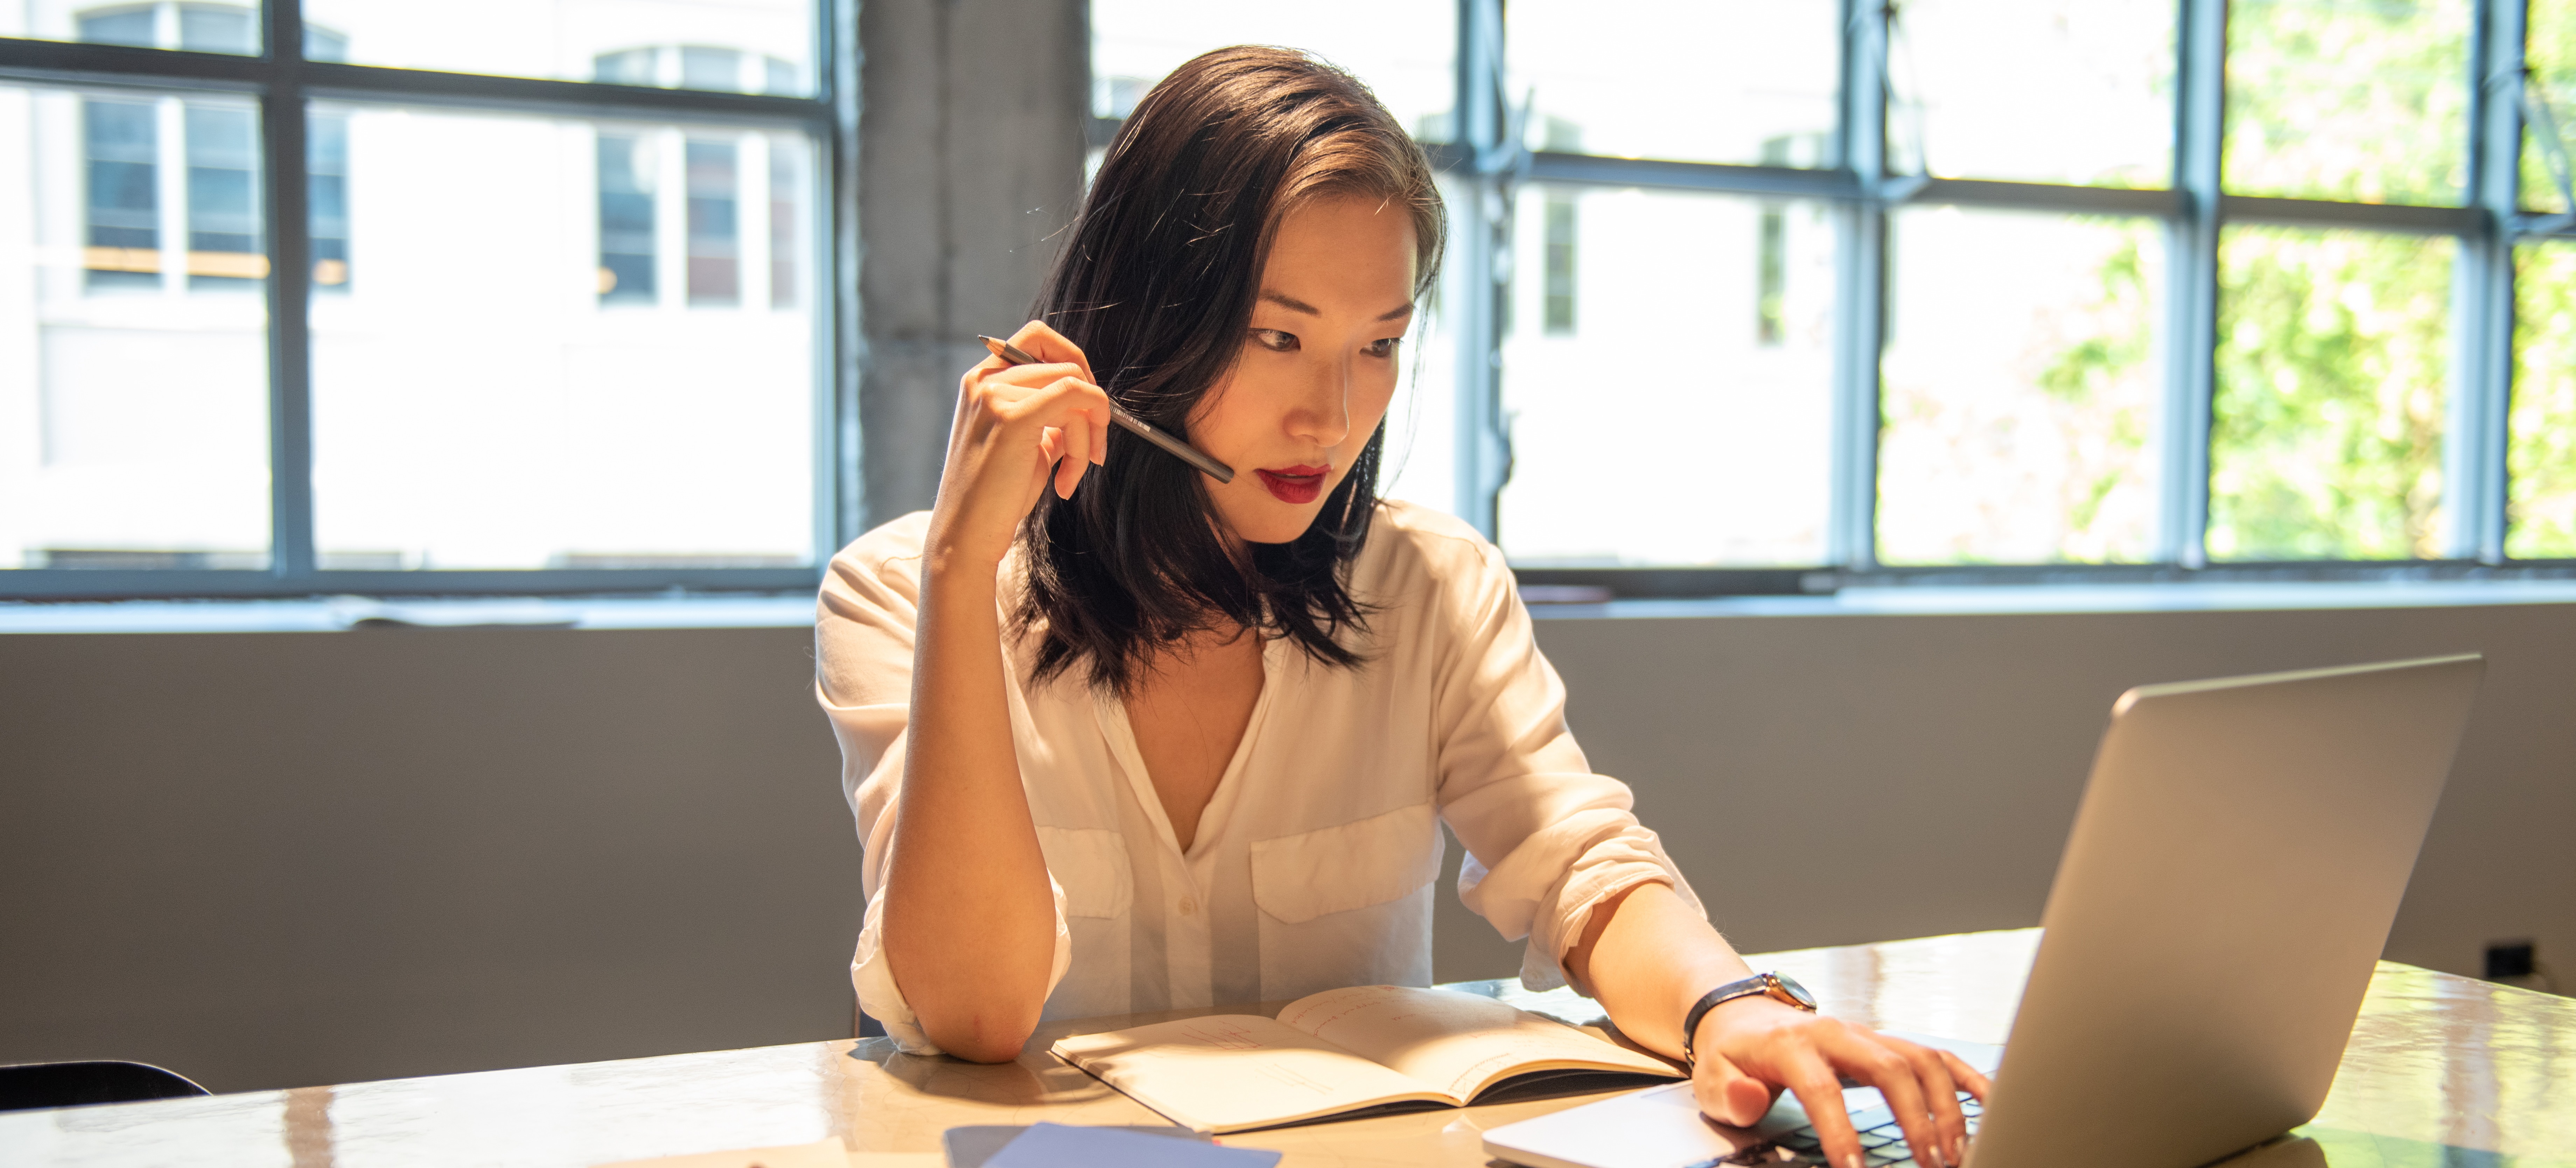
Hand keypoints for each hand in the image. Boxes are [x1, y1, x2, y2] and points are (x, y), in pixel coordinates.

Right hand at [923, 320, 1113, 574]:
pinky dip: (1087, 435)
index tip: (1086, 406)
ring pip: (1075, 386)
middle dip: (1093, 406)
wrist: (966, 536)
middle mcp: (984, 380)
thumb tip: (1090, 402)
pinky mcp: (1012, 417)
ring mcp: (995, 395)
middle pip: (1066, 363)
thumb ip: (1051, 415)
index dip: (1074, 361)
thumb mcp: (1026, 445)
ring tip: (1072, 474)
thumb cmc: (997, 496)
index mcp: (982, 380)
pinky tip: (1067, 477)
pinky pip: (1075, 397)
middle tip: (1092, 448)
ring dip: (1089, 434)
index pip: (1038, 337)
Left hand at [1690, 997, 1989, 1167]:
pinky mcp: (1888, 1043)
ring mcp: (1868, 1035)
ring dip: (1946, 1108)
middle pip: (1891, 1068)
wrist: (1745, 1018)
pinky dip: (1967, 1078)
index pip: (1823, 1088)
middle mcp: (1839, 1033)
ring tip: (1955, 1155)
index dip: (1840, 1131)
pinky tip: (1990, 1105)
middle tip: (1931, 1166)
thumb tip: (1752, 1097)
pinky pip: (1937, 1055)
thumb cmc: (1734, 1057)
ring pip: (1922, 1061)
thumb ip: (1731, 1093)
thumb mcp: (1713, 1078)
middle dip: (1916, 1120)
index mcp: (1794, 1043)